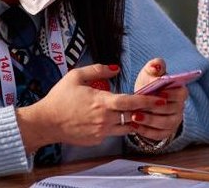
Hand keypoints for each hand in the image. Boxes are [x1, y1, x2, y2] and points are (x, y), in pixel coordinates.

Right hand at [16, 64, 168, 152]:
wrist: (47, 122)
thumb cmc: (60, 97)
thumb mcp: (76, 76)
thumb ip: (97, 70)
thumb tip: (115, 68)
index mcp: (101, 101)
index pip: (130, 101)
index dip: (147, 100)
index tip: (161, 98)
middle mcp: (105, 118)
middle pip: (133, 115)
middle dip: (147, 111)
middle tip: (159, 106)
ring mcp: (102, 131)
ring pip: (126, 127)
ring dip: (135, 119)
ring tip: (141, 112)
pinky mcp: (97, 139)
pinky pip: (114, 132)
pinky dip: (119, 126)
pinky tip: (116, 119)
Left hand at [131, 58, 187, 140]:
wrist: (144, 98)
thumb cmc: (149, 84)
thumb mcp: (150, 73)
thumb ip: (154, 67)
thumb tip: (156, 66)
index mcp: (180, 91)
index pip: (180, 94)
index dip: (171, 94)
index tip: (159, 93)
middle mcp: (180, 108)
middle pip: (171, 110)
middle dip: (155, 108)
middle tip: (140, 106)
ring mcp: (174, 121)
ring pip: (165, 124)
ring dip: (150, 121)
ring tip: (134, 116)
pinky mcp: (166, 131)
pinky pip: (159, 134)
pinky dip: (147, 131)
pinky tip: (135, 126)